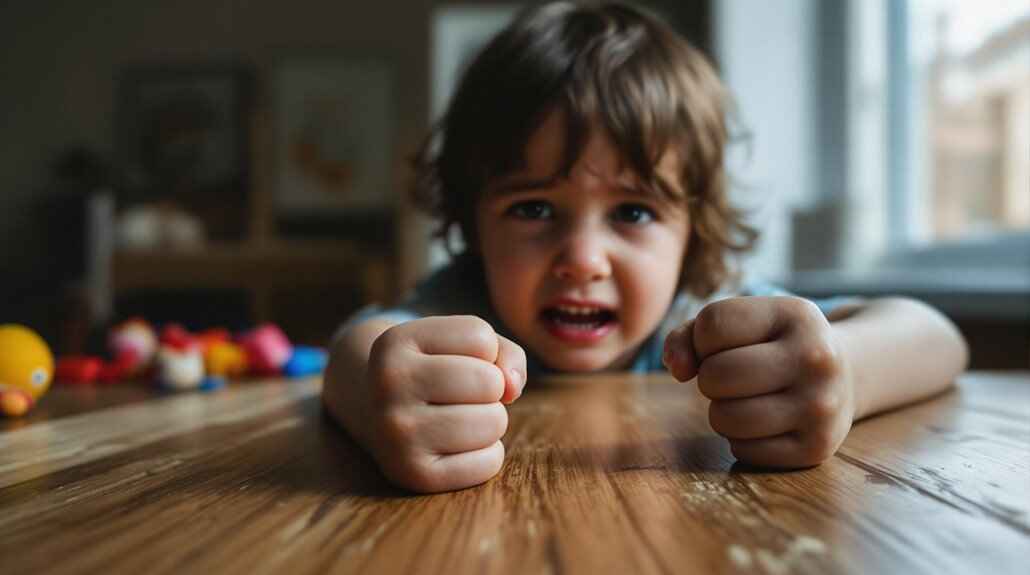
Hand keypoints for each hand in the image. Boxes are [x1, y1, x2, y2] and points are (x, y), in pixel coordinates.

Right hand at [362, 316, 526, 491]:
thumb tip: (513, 389)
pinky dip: (487, 453)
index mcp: (393, 344)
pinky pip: (489, 462)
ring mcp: (397, 435)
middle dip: (491, 388)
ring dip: (490, 420)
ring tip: (459, 418)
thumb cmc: (433, 371)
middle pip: (491, 382)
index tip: (452, 359)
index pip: (480, 337)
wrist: (375, 414)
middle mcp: (387, 388)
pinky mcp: (416, 476)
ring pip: (494, 422)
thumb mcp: (458, 344)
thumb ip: (503, 352)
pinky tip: (458, 446)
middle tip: (460, 394)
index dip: (483, 350)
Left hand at [662, 296, 854, 467]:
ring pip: (725, 418)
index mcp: (796, 314)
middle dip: (710, 378)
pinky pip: (743, 450)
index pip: (712, 325)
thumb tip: (677, 369)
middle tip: (733, 377)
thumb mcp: (741, 323)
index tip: (727, 344)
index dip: (703, 339)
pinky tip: (763, 423)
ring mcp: (821, 406)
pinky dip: (740, 439)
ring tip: (745, 400)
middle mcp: (816, 358)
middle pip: (716, 375)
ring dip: (721, 411)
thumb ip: (689, 336)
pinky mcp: (817, 447)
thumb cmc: (773, 344)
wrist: (846, 373)